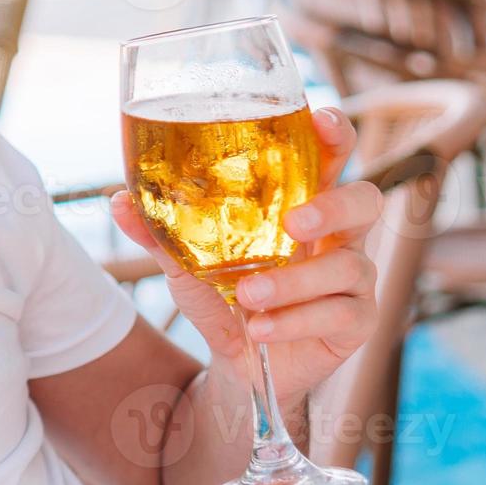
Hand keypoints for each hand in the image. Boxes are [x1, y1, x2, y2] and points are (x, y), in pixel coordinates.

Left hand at [110, 106, 383, 407]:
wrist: (237, 364)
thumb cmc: (222, 295)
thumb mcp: (187, 263)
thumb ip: (160, 232)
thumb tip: (119, 200)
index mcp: (303, 203)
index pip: (331, 156)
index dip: (334, 134)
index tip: (320, 120)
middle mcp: (338, 234)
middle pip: (366, 201)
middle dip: (335, 206)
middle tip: (292, 223)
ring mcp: (354, 278)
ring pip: (349, 266)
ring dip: (295, 282)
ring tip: (249, 296)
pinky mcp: (357, 321)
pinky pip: (342, 314)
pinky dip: (297, 321)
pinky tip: (262, 329)